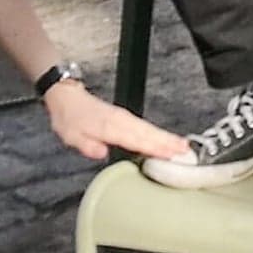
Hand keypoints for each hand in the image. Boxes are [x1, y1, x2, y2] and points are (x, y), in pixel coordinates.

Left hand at [42, 80, 187, 162]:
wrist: (67, 99)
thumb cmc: (69, 120)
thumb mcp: (71, 135)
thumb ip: (87, 145)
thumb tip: (101, 153)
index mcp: (108, 126)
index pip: (134, 138)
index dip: (153, 147)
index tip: (170, 153)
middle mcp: (120, 120)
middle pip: (147, 132)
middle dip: (166, 141)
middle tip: (185, 151)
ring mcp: (124, 117)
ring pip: (148, 128)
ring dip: (165, 137)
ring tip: (182, 146)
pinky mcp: (124, 117)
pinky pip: (144, 127)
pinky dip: (156, 133)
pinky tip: (165, 140)